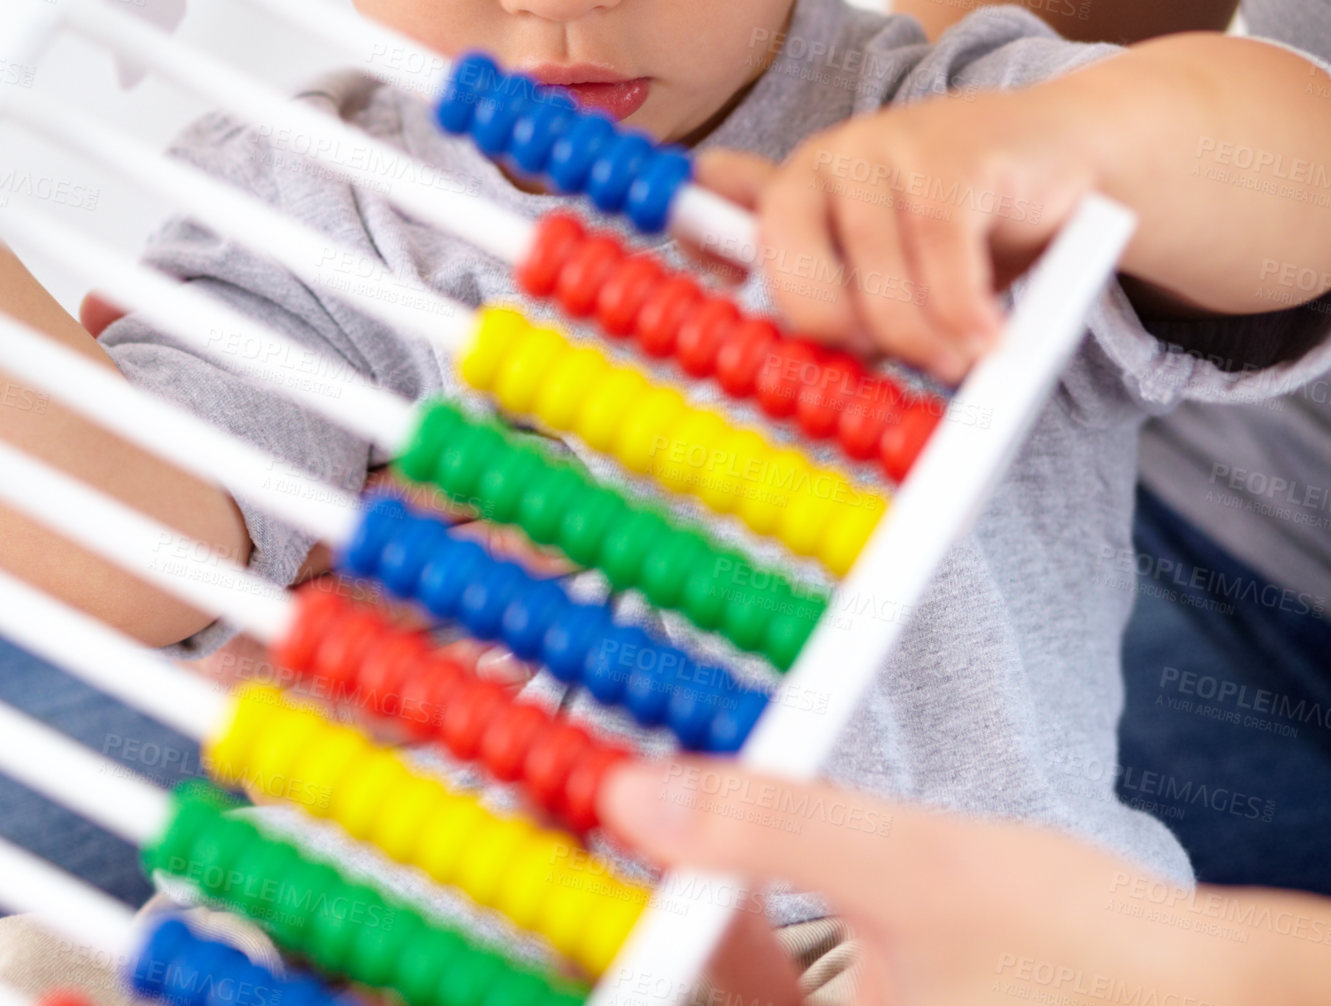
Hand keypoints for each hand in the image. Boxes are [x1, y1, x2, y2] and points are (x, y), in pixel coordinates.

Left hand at [600, 761, 1291, 1005]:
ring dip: (679, 922)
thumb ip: (772, 830)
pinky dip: (738, 941)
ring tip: (634, 827)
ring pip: (723, 998)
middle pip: (678, 992)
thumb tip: (634, 794)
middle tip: (569, 832)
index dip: (582, 944)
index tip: (520, 878)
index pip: (657, 999)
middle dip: (626, 921)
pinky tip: (731, 873)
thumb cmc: (1089, 954)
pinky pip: (771, 999)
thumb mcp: (914, 871)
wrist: (1209, 1000)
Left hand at [697, 88, 1094, 381]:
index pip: (712, 225)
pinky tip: (984, 338)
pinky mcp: (952, 151)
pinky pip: (941, 242)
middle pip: (792, 256)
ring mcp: (885, 145)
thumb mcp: (881, 261)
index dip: (705, 267)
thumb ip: (827, 292)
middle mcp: (823, 160)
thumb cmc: (958, 222)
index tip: (740, 332)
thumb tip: (774, 357)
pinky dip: (960, 305)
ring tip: (953, 365)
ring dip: (915, 331)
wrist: (1060, 152)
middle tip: (881, 366)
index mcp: (789, 192)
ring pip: (876, 260)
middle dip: (831, 326)